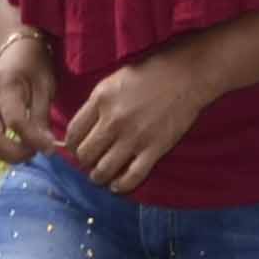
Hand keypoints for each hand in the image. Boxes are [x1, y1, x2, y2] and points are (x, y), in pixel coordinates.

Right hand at [0, 31, 58, 165]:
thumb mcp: (45, 85)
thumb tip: (47, 148)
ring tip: (31, 148)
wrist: (15, 47)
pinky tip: (22, 143)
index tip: (51, 149)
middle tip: (36, 153)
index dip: (33, 141)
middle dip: (14, 154)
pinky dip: (5, 146)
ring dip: (9, 153)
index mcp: (5, 85)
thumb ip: (42, 117)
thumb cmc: (35, 63)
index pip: (15, 122)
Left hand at [57, 45, 222, 195]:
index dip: (71, 145)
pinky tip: (118, 185)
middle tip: (90, 161)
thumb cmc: (151, 72)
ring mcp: (134, 137)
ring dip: (99, 176)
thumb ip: (97, 103)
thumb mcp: (114, 80)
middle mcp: (113, 121)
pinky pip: (132, 177)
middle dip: (84, 161)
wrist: (187, 75)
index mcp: (100, 99)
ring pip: (103, 170)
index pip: (73, 133)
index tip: (77, 148)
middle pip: (85, 154)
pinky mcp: (154, 149)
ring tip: (101, 176)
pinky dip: (121, 186)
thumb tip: (83, 127)